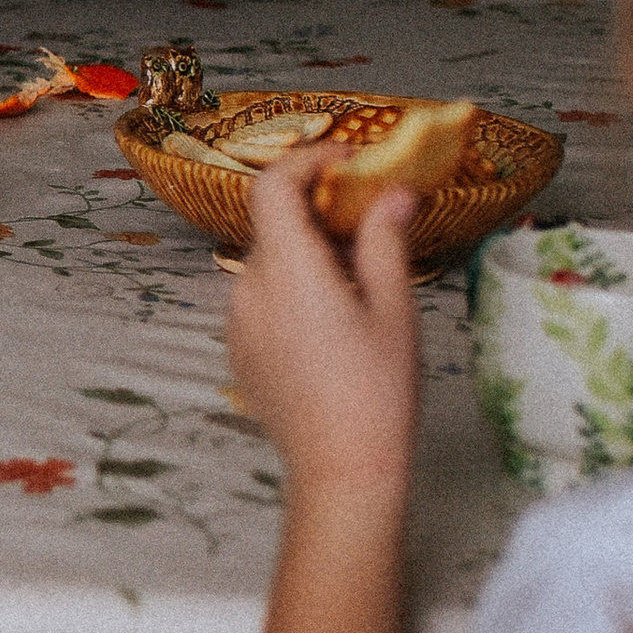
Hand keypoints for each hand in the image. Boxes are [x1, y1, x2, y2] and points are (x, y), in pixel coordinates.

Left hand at [226, 146, 420, 502]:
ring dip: (308, 252)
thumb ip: (385, 240)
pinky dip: (294, 287)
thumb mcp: (394, 309)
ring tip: (361, 277)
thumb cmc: (377, 391)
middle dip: (319, 211)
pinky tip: (335, 318)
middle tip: (371, 219)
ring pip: (270, 263)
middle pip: (274, 224)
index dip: (307, 160)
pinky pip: (263, 298)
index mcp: (287, 270)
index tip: (347, 160)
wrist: (342, 472)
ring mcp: (238, 322)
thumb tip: (393, 192)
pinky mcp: (240, 350)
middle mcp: (249, 289)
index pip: (273, 186)